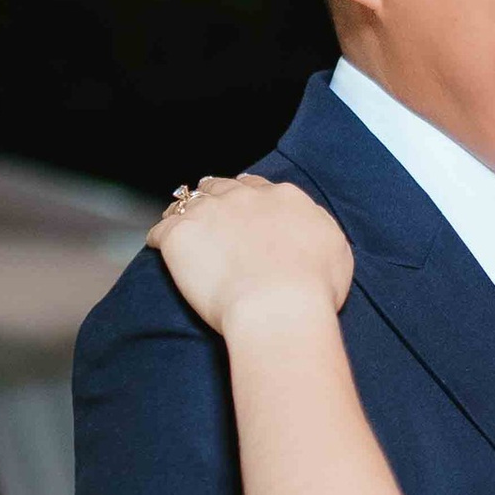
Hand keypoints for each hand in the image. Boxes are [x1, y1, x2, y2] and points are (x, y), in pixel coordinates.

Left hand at [149, 175, 355, 332]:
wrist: (279, 306)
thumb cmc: (314, 288)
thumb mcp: (336, 251)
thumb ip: (316, 231)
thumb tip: (306, 231)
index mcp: (284, 198)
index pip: (260, 188)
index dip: (250, 199)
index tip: (246, 211)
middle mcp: (245, 197)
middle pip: (222, 187)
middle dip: (215, 197)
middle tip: (210, 213)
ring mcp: (210, 213)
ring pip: (188, 201)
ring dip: (184, 210)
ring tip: (178, 223)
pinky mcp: (180, 235)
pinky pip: (161, 229)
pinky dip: (159, 236)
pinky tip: (158, 246)